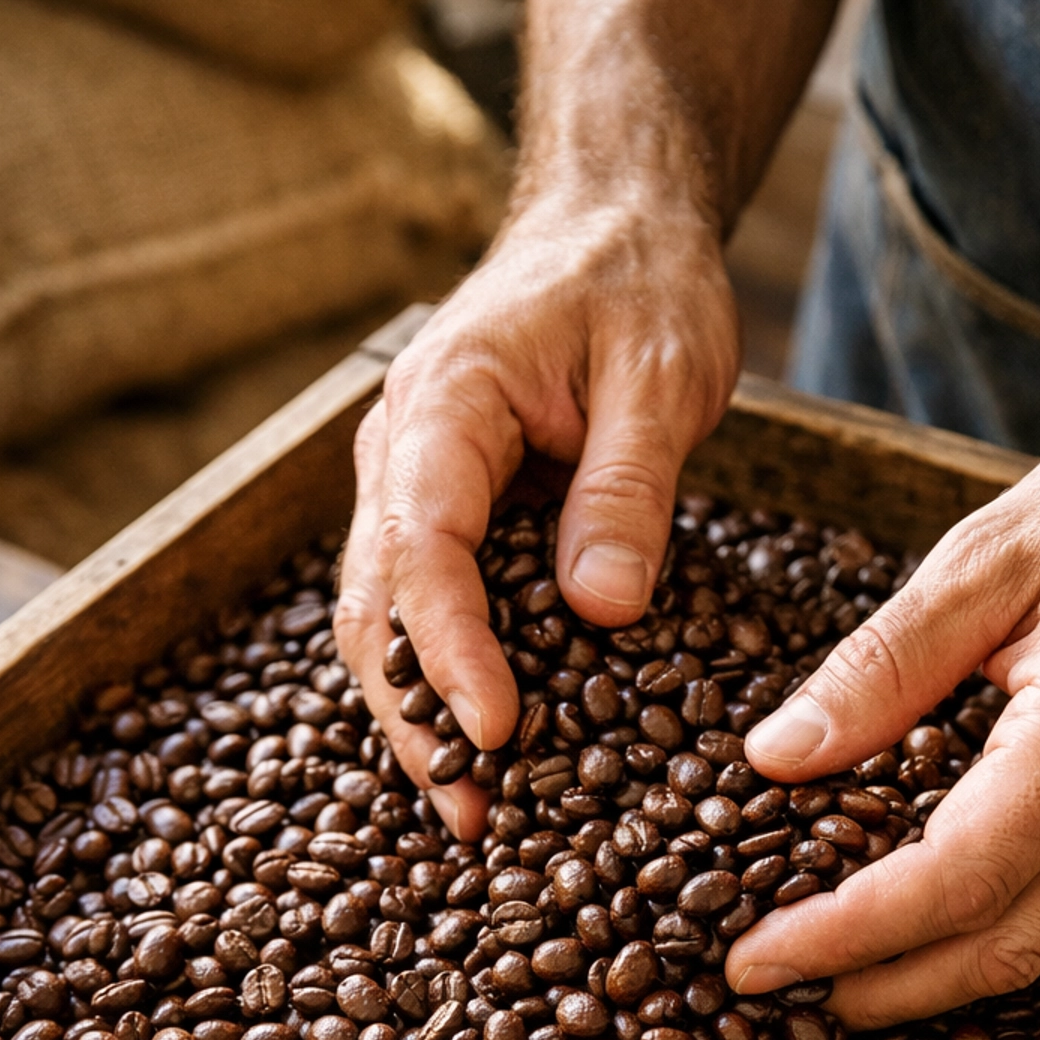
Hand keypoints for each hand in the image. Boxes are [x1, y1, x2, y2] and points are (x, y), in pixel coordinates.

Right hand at [335, 187, 739, 836]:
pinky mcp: (449, 517)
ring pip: (387, 621)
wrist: (615, 224)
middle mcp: (400, 454)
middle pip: (377, 606)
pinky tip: (488, 752)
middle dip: (415, 717)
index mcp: (441, 406)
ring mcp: (412, 488)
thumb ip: (626, 489)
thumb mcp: (662, 374)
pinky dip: (448, 681)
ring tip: (475, 811)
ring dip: (421, 717)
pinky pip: (429, 611)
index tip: (497, 731)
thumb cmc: (641, 282)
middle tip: (471, 814)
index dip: (452, 649)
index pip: (423, 545)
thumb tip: (599, 610)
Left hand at [724, 341, 1039, 1026]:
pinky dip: (1010, 934)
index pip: (953, 881)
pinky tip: (946, 926)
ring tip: (847, 974)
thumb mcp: (993, 550)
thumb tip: (778, 755)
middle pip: (1006, 948)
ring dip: (945, 978)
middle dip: (887, 989)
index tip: (758, 958)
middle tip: (785, 990)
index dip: (846, 935)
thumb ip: (882, 662)